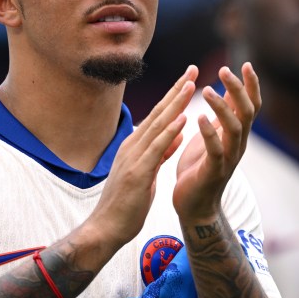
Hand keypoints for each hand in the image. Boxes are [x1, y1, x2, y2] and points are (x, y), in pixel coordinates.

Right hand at [85, 66, 196, 248]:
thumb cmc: (126, 204)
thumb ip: (160, 153)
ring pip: (158, 125)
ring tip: (191, 85)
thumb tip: (177, 136)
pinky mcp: (137, 173)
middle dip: (176, 90)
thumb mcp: (147, 174)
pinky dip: (170, 132)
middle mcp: (132, 146)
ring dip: (175, 104)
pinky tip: (183, 119)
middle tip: (193, 69)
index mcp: (135, 146)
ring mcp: (133, 158)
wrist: (106, 228)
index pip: (158, 115)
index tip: (189, 78)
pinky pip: (156, 149)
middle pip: (158, 113)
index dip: (174, 96)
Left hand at [172, 63, 260, 221]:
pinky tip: (198, 117)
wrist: (195, 206)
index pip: (251, 106)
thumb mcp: (213, 136)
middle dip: (238, 90)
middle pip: (247, 112)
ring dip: (222, 107)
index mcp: (237, 135)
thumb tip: (232, 91)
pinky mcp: (214, 171)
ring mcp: (228, 159)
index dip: (251, 86)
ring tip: (207, 91)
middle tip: (225, 70)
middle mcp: (238, 145)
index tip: (245, 64)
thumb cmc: (201, 168)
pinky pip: (216, 150)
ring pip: (234, 128)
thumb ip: (224, 117)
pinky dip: (208, 132)